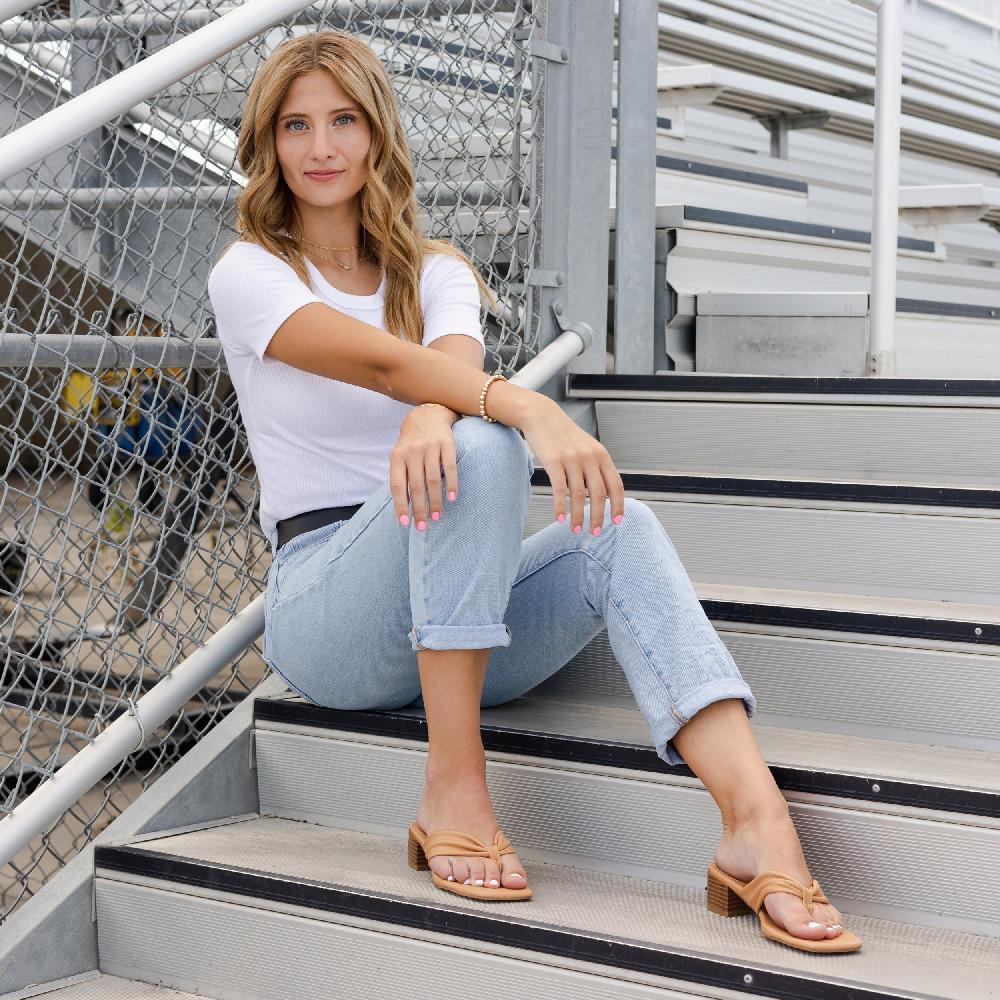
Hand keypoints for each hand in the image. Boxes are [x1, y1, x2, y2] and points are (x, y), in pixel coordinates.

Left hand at [390, 404, 457, 529]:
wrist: (427, 415)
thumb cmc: (412, 443)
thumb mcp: (401, 456)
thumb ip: (401, 477)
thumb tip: (404, 508)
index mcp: (397, 457)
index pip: (398, 486)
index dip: (400, 505)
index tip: (405, 523)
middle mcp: (412, 451)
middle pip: (416, 486)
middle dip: (419, 509)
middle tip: (422, 526)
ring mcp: (430, 447)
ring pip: (433, 480)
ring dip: (435, 501)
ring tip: (436, 517)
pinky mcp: (447, 443)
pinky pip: (450, 467)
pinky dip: (451, 484)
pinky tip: (452, 498)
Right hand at [519, 398, 625, 535]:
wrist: (541, 415)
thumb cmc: (562, 433)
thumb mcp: (586, 446)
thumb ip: (595, 467)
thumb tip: (602, 494)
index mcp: (601, 454)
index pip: (615, 485)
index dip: (618, 505)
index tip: (616, 521)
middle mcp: (589, 456)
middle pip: (598, 493)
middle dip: (598, 516)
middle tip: (594, 531)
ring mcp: (571, 458)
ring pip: (578, 495)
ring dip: (577, 516)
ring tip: (575, 528)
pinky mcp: (553, 461)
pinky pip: (559, 489)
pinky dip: (560, 507)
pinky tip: (560, 518)